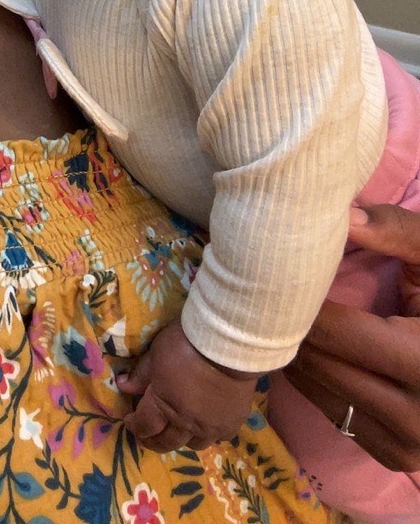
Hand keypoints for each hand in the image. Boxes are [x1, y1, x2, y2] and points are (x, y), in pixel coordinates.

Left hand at [116, 319, 257, 452]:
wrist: (228, 346)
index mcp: (164, 405)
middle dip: (153, 440)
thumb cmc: (186, 344)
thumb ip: (141, 374)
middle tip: (147, 436)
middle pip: (166, 442)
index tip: (129, 421)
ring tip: (177, 430)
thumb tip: (124, 387)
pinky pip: (217, 438)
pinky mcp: (232, 424)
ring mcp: (211, 427)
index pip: (144, 425)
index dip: (134, 426)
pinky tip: (205, 423)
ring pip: (193, 444)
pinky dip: (208, 433)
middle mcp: (187, 423)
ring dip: (181, 439)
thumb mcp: (156, 353)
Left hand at [284, 203, 419, 470]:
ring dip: (299, 355)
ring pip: (320, 394)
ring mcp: (408, 444)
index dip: (302, 300)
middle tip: (268, 291)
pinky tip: (313, 351)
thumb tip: (343, 215)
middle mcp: (418, 413)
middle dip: (294, 326)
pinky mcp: (395, 457)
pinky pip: (335, 416)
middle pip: (321, 364)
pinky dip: (318, 384)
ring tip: (285, 316)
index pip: (336, 334)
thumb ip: (397, 232)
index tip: (276, 270)